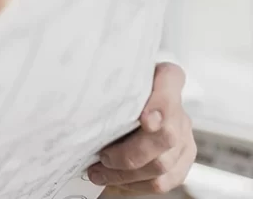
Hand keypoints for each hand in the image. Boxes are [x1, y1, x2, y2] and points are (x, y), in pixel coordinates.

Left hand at [88, 63, 195, 194]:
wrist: (132, 107)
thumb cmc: (116, 94)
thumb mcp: (111, 82)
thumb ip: (106, 85)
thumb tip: (78, 98)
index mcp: (165, 79)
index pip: (171, 79)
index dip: (161, 103)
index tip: (145, 120)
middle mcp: (179, 109)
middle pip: (166, 136)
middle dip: (130, 153)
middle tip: (103, 157)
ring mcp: (184, 136)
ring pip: (162, 164)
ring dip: (126, 174)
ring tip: (99, 172)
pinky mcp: (182, 160)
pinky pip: (163, 181)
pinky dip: (135, 184)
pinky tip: (116, 180)